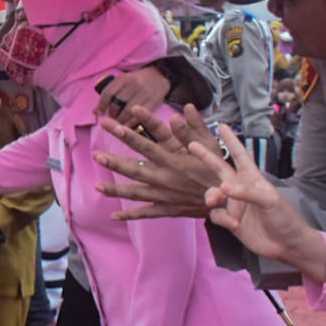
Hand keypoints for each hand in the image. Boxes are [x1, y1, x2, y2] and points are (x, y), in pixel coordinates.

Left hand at [93, 104, 222, 220]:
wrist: (230, 202)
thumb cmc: (220, 172)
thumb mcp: (211, 147)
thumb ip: (195, 128)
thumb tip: (183, 109)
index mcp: (173, 162)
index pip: (145, 145)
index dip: (127, 135)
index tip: (111, 125)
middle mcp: (165, 179)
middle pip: (134, 170)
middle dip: (114, 162)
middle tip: (96, 155)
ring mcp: (164, 196)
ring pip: (135, 193)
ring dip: (115, 190)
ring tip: (96, 186)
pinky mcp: (167, 209)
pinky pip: (146, 213)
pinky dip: (130, 215)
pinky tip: (115, 216)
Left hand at [95, 64, 171, 123]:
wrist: (160, 77)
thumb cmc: (136, 81)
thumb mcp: (123, 81)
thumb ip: (109, 94)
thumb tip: (94, 112)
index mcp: (124, 79)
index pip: (108, 93)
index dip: (101, 105)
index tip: (98, 112)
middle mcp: (134, 85)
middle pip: (117, 103)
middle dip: (112, 113)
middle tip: (112, 117)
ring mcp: (144, 94)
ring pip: (127, 112)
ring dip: (120, 121)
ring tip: (119, 123)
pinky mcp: (153, 103)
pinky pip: (140, 117)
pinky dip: (131, 124)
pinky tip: (128, 126)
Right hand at [193, 125, 325, 280]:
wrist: (286, 245)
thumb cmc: (284, 218)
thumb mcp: (270, 201)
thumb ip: (246, 192)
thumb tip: (224, 188)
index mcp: (253, 178)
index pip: (240, 155)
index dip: (231, 141)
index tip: (222, 126)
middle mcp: (240, 188)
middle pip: (219, 169)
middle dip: (206, 157)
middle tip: (192, 145)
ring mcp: (234, 204)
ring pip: (212, 194)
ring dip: (212, 197)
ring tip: (215, 202)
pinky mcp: (229, 220)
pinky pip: (216, 215)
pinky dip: (223, 219)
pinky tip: (234, 225)